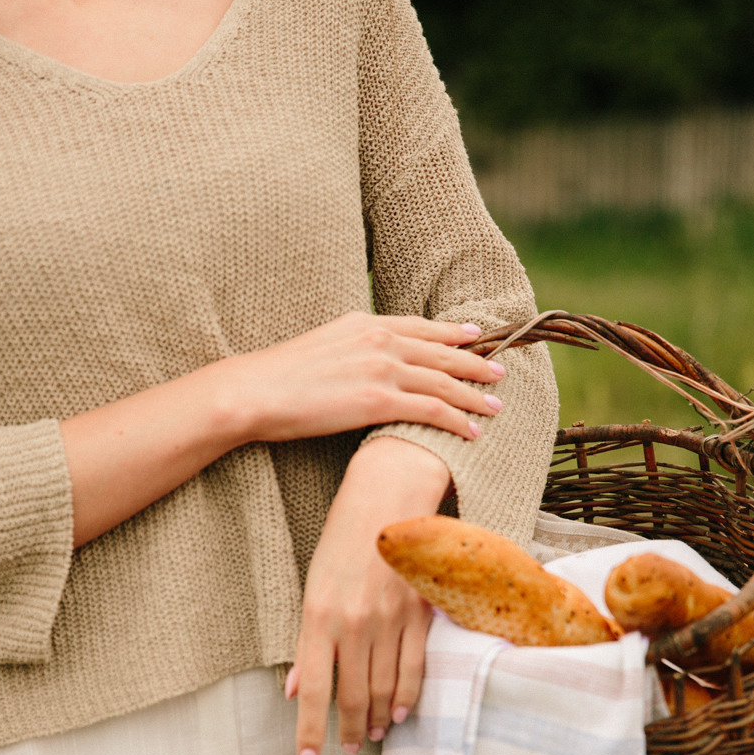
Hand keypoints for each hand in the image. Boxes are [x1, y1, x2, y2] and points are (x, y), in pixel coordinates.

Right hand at [219, 311, 505, 445]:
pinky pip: (431, 410)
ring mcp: (381, 369)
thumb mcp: (318, 347)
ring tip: (495, 406)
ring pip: (444, 382)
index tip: (474, 336)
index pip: (419, 327)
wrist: (253, 391)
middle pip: (441, 352)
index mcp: (363, 323)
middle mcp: (379, 340)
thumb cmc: (275, 378)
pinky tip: (472, 431)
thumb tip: (360, 363)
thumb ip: (348, 349)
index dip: (451, 333)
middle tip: (499, 372)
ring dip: (474, 395)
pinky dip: (457, 421)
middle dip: (474, 363)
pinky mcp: (378, 400)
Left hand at [286, 437, 447, 754]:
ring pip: (384, 689)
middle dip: (347, 730)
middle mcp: (354, 624)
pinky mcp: (420, 613)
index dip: (310, 733)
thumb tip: (296, 690)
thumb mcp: (312, 586)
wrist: (389, 496)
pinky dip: (405, 696)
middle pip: (351, 697)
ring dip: (375, 718)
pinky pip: (415, 669)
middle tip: (346, 748)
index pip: (313, 691)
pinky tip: (398, 712)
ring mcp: (390, 621)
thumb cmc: (342, 540)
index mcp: (318, 616)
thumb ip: (307, 643)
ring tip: (370, 734)